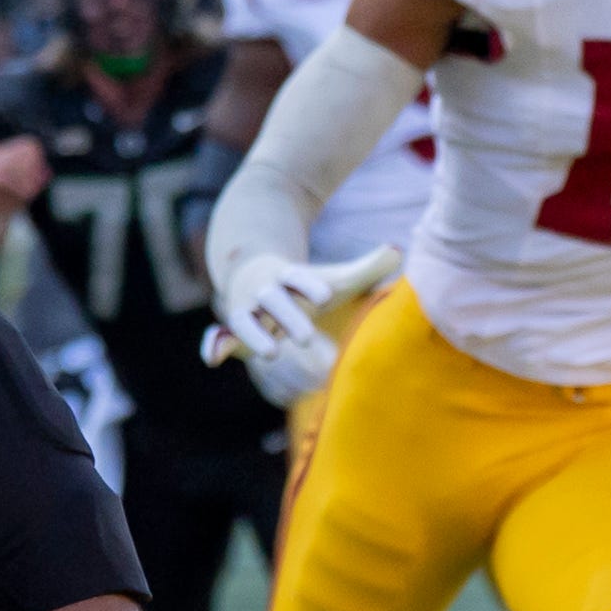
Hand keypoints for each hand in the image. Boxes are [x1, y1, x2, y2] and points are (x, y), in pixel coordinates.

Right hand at [208, 242, 396, 407]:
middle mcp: (264, 292)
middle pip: (274, 300)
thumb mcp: (332, 275)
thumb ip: (367, 267)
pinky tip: (212, 359)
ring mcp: (246, 311)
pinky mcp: (235, 331)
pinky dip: (213, 345)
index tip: (325, 295)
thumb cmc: (303, 285)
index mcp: (288, 277)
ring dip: (256, 335)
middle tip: (306, 337)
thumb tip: (398, 250)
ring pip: (245, 320)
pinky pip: (219, 337)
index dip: (310, 285)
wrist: (253, 271)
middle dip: (288, 316)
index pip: (298, 277)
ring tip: (272, 352)